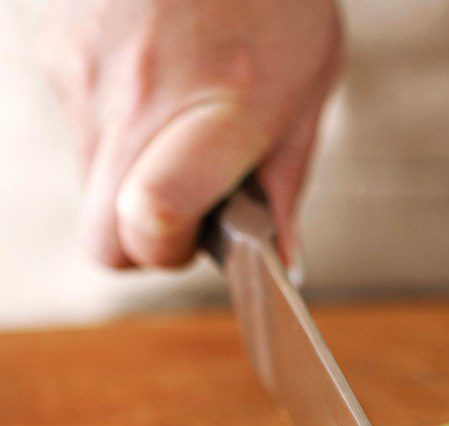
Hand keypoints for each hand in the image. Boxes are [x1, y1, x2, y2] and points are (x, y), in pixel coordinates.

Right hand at [39, 0, 340, 266]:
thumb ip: (285, 185)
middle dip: (143, 242)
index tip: (197, 240)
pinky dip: (115, 135)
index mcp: (217, 111)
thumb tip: (281, 262)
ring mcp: (85, 74)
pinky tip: (152, 90)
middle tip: (187, 206)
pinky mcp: (55, 54)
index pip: (154, 218)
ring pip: (91, 188)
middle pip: (103, 237)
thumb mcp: (307, 92)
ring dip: (132, 183)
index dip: (168, 253)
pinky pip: (81, 133)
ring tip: (178, 126)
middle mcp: (138, 98)